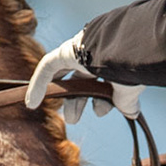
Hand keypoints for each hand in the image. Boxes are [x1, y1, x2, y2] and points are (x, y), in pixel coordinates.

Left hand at [25, 33, 143, 122]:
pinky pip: (48, 66)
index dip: (99, 98)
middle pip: (83, 80)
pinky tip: (31, 103)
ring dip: (65, 98)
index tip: (98, 110)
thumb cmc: (134, 66)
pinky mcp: (67, 50)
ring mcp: (82, 51)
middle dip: (78, 101)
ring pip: (68, 77)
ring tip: (67, 119)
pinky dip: (38, 84)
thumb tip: (131, 112)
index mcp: (114, 63)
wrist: (130, 46)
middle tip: (73, 119)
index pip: (103, 81)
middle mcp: (97, 55)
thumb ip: (126, 100)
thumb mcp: (130, 88)